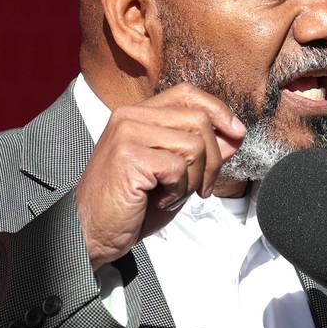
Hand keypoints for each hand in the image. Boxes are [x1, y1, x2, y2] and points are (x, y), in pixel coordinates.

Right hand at [75, 83, 245, 270]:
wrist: (90, 233)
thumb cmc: (130, 205)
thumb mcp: (175, 175)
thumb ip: (203, 151)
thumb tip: (234, 135)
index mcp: (139, 114)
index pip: (188, 93)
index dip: (219, 110)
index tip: (236, 134)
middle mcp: (131, 116)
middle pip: (199, 119)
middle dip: (213, 158)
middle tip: (201, 187)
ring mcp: (128, 133)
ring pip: (194, 144)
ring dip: (194, 178)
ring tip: (173, 193)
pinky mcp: (128, 156)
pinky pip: (178, 168)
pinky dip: (178, 190)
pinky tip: (159, 199)